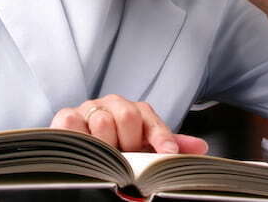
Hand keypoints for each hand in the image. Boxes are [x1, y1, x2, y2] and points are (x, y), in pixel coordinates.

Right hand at [49, 94, 207, 153]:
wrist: (81, 152)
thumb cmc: (117, 150)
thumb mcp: (144, 150)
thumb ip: (168, 146)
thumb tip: (201, 148)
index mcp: (135, 111)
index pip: (150, 118)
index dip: (161, 136)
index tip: (168, 153)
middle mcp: (113, 105)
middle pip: (127, 115)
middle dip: (129, 144)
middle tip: (127, 161)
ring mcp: (89, 109)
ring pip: (102, 122)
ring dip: (106, 147)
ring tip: (107, 161)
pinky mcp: (66, 117)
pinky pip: (73, 122)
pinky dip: (80, 138)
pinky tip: (86, 151)